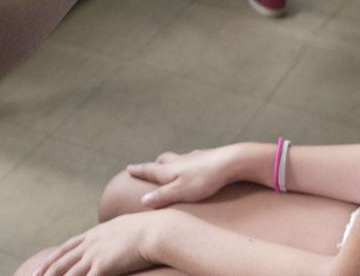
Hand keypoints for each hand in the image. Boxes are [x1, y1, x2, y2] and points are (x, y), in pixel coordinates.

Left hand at [35, 213, 158, 275]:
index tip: (40, 268)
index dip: (52, 259)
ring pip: (68, 273)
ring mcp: (95, 254)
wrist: (156, 230)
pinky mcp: (102, 266)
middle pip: (61, 260)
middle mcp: (91, 243)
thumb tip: (115, 236)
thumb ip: (115, 234)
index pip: (67, 247)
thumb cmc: (148, 229)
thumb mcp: (125, 227)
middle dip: (45, 272)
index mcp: (95, 233)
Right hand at [126, 146, 244, 208]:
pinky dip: (188, 162)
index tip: (128, 168)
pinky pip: (192, 159)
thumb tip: (142, 201)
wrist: (231, 161)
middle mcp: (179, 161)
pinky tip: (194, 165)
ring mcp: (193, 157)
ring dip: (170, 162)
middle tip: (148, 168)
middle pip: (162, 161)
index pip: (149, 170)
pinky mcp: (207, 157)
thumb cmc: (205, 179)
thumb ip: (161, 197)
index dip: (138, 170)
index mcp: (169, 170)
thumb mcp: (180, 192)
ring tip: (168, 167)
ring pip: (177, 158)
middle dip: (154, 165)